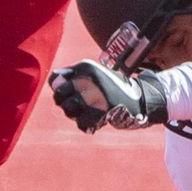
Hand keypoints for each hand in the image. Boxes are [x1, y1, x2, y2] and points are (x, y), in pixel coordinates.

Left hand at [47, 60, 165, 132]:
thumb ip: (71, 75)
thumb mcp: (92, 73)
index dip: (58, 88)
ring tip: (86, 110)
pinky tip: (94, 118)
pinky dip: (86, 123)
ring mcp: (97, 96)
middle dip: (63, 102)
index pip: (55, 79)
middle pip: (59, 96)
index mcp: (86, 67)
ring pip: (68, 110)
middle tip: (76, 103)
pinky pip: (82, 123)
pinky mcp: (104, 112)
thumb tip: (53, 82)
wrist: (138, 98)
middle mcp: (90, 79)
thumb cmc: (109, 85)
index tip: (68, 91)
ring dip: (74, 113)